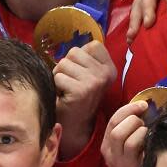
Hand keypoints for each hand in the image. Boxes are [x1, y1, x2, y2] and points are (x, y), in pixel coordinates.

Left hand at [53, 41, 116, 160]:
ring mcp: (95, 82)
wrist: (75, 123)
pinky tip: (64, 96)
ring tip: (67, 89)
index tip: (82, 73)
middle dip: (66, 66)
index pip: (93, 45)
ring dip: (60, 76)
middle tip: (72, 83)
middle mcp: (106, 75)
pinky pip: (58, 77)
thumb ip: (87, 57)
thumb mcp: (88, 73)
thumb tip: (77, 43)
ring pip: (64, 63)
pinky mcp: (81, 90)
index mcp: (110, 69)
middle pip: (74, 52)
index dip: (80, 57)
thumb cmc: (77, 95)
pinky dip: (56, 86)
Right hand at [100, 100, 158, 166]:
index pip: (113, 120)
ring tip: (147, 130)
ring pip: (121, 133)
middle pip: (115, 124)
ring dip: (137, 127)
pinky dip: (143, 138)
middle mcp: (109, 152)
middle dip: (132, 114)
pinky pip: (133, 145)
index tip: (142, 105)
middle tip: (146, 115)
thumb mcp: (130, 154)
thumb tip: (148, 113)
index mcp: (108, 146)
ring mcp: (118, 161)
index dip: (128, 109)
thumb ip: (133, 135)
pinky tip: (151, 141)